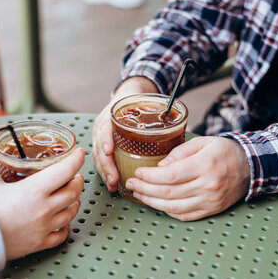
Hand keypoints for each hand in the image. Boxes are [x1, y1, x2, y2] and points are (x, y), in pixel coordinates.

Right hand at [0, 148, 84, 259]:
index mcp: (35, 189)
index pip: (66, 170)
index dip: (76, 160)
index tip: (79, 154)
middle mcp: (45, 207)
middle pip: (74, 192)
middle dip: (78, 182)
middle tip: (76, 177)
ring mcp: (45, 226)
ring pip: (71, 212)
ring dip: (75, 203)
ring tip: (73, 198)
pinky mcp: (41, 242)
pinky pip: (61, 235)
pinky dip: (65, 228)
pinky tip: (62, 224)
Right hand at [92, 77, 157, 191]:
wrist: (128, 93)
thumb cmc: (138, 101)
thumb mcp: (145, 103)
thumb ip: (157, 115)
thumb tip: (179, 127)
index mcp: (112, 115)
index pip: (105, 127)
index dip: (105, 140)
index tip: (109, 151)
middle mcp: (103, 125)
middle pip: (99, 147)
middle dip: (106, 165)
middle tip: (114, 179)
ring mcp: (100, 135)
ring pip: (98, 156)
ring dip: (105, 172)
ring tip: (113, 184)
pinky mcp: (102, 144)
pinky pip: (100, 159)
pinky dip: (105, 171)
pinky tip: (112, 181)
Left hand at [126, 136, 249, 220]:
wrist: (250, 167)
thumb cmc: (224, 152)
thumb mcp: (202, 142)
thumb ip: (179, 153)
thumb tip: (160, 167)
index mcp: (204, 165)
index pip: (169, 175)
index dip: (149, 176)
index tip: (137, 172)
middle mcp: (207, 186)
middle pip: (168, 192)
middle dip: (144, 189)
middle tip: (131, 184)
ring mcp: (210, 201)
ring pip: (173, 207)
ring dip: (152, 202)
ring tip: (139, 194)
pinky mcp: (211, 210)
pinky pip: (184, 215)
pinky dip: (167, 211)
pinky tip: (156, 203)